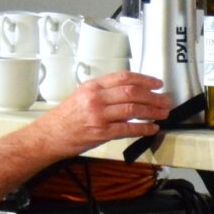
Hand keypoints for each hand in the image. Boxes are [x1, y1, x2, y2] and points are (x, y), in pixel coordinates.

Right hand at [33, 71, 172, 156]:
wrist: (49, 136)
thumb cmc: (65, 117)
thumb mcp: (82, 95)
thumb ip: (104, 91)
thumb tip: (130, 90)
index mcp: (92, 86)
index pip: (124, 77)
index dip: (145, 79)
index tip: (157, 83)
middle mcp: (96, 99)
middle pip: (132, 92)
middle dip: (153, 96)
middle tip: (165, 100)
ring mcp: (99, 116)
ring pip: (133, 110)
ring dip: (152, 111)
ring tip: (162, 113)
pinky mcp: (101, 133)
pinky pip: (128, 129)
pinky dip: (143, 129)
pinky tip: (152, 128)